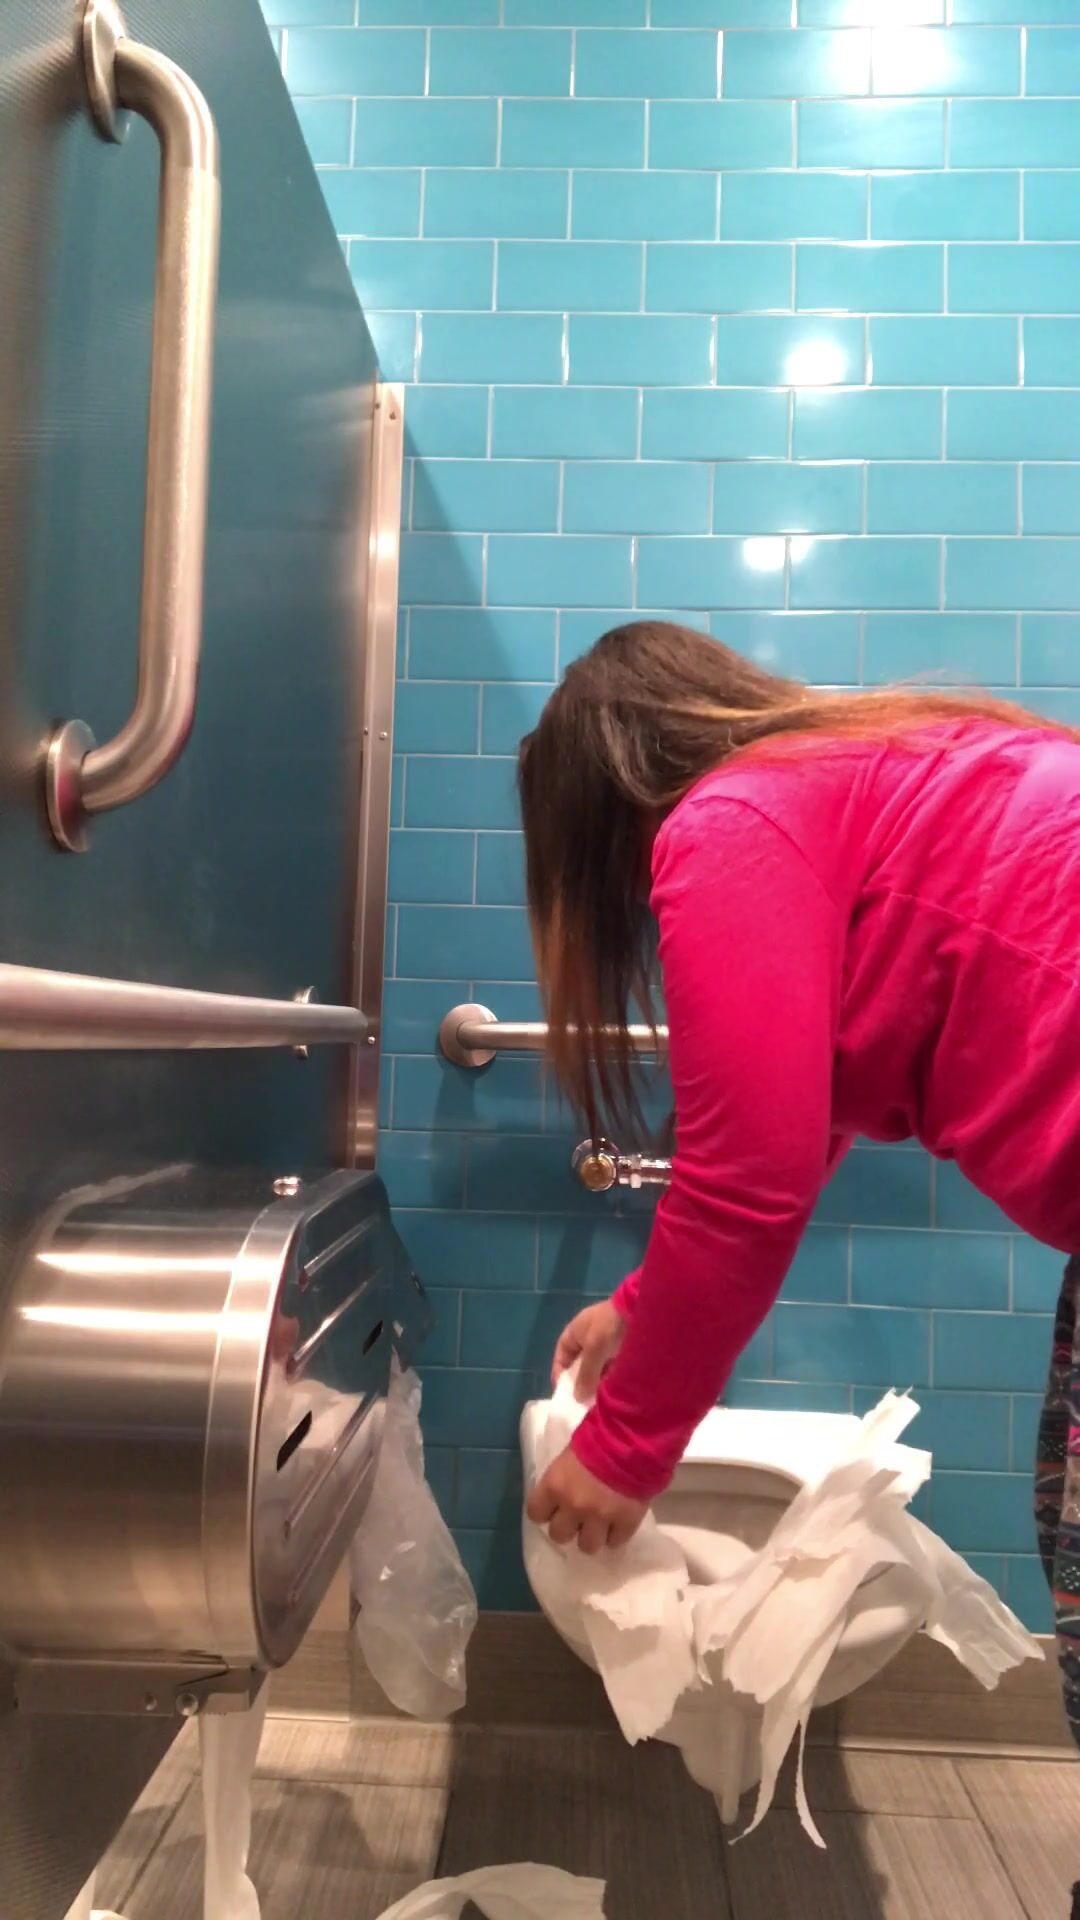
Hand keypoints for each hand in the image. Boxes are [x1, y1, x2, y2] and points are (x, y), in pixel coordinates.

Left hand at [526, 1445, 647, 1554]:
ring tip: (600, 1526)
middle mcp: (573, 1506)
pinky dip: (616, 1535)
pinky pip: (615, 1543)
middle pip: (559, 1535)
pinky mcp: (625, 1523)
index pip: (535, 1513)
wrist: (634, 1438)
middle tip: (578, 1519)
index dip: (546, 1512)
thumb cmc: (598, 1438)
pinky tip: (618, 1524)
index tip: (554, 1509)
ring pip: (587, 1546)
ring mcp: (599, 1518)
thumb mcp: (569, 1455)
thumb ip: (562, 1479)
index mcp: (555, 1486)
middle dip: (568, 1528)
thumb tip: (561, 1492)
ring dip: (592, 1536)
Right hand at [553, 1298, 625, 1400]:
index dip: (560, 1372)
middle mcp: (590, 1337)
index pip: (562, 1354)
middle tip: (583, 1402)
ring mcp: (608, 1343)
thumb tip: (577, 1398)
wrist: (643, 1311)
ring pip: (598, 1368)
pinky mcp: (623, 1349)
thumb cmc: (610, 1327)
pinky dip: (611, 1379)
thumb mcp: (593, 1350)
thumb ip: (585, 1374)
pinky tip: (613, 1392)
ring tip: (599, 1401)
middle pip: (580, 1364)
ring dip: (597, 1383)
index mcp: (576, 1331)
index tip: (564, 1393)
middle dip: (581, 1382)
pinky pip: (613, 1368)